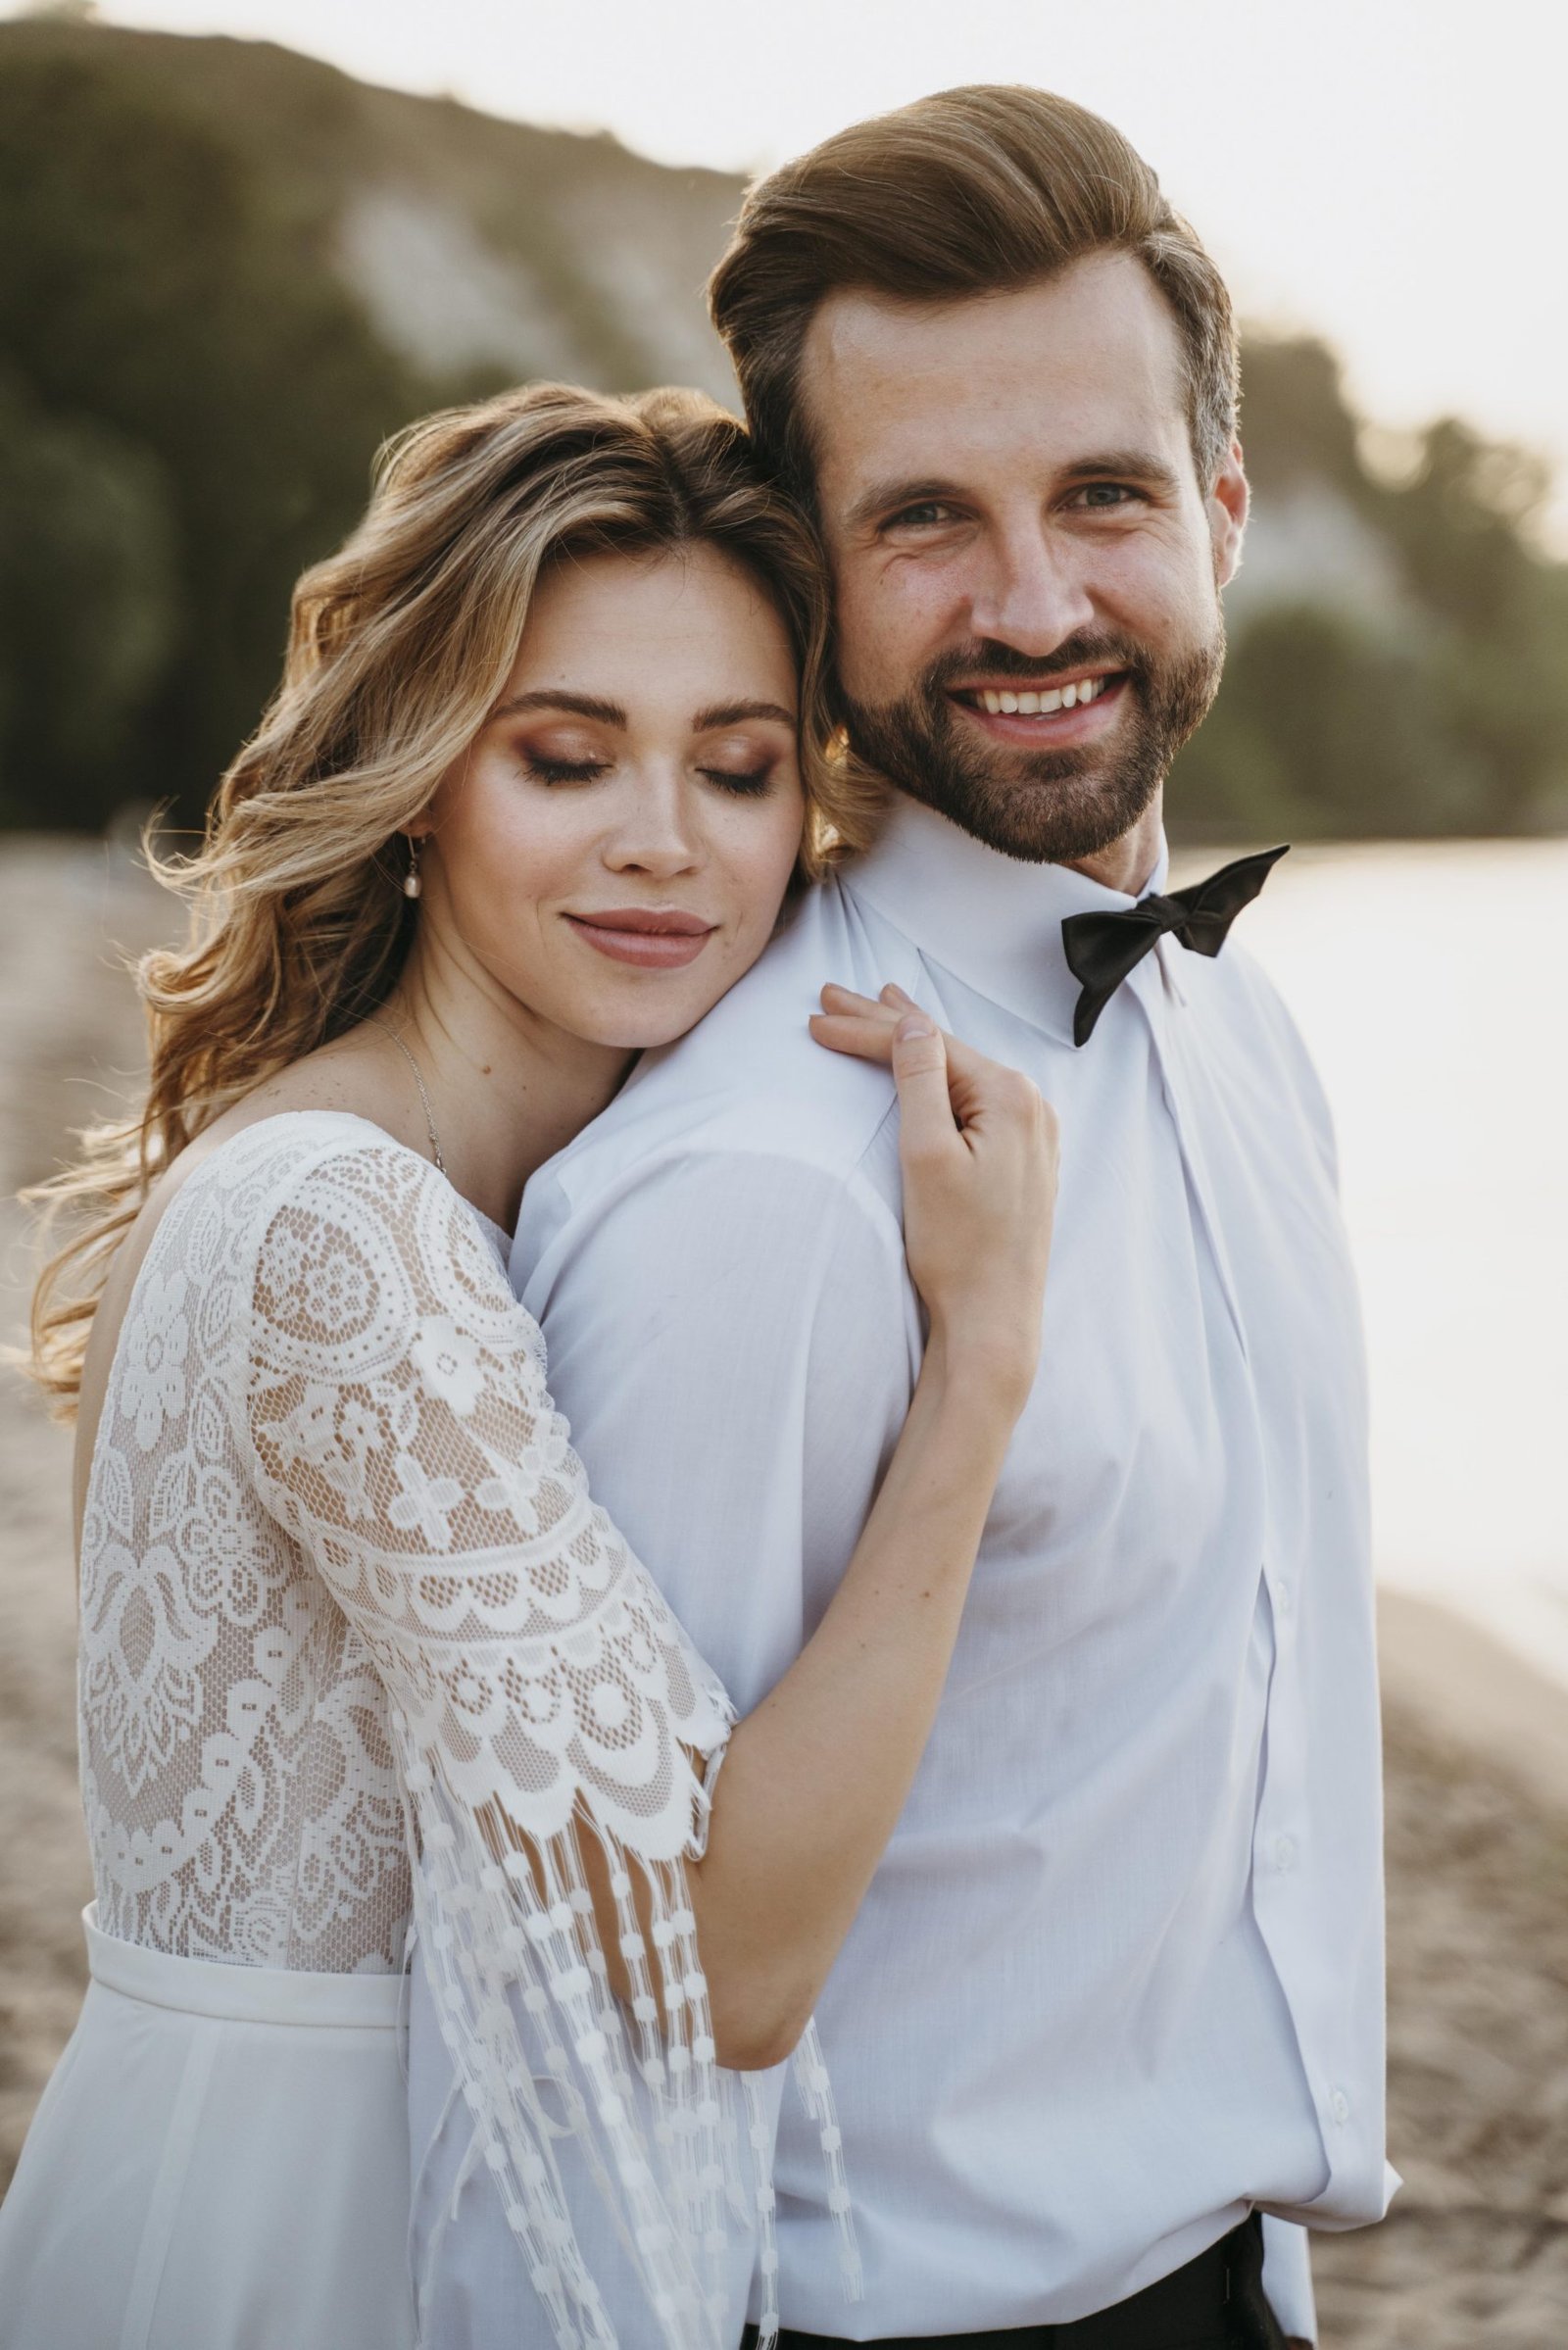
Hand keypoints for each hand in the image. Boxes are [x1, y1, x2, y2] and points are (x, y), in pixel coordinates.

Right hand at [810, 982, 1058, 1412]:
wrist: (995, 1318)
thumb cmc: (958, 1248)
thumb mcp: (926, 1155)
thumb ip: (918, 1081)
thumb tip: (912, 1021)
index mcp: (1010, 1097)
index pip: (925, 1045)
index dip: (866, 1029)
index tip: (816, 1020)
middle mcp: (1030, 1105)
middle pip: (943, 1051)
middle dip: (884, 1024)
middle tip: (832, 997)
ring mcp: (1031, 1132)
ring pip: (957, 1072)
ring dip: (910, 1045)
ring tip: (879, 1007)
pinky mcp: (1021, 1158)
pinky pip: (973, 1098)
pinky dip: (937, 1076)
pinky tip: (926, 1063)